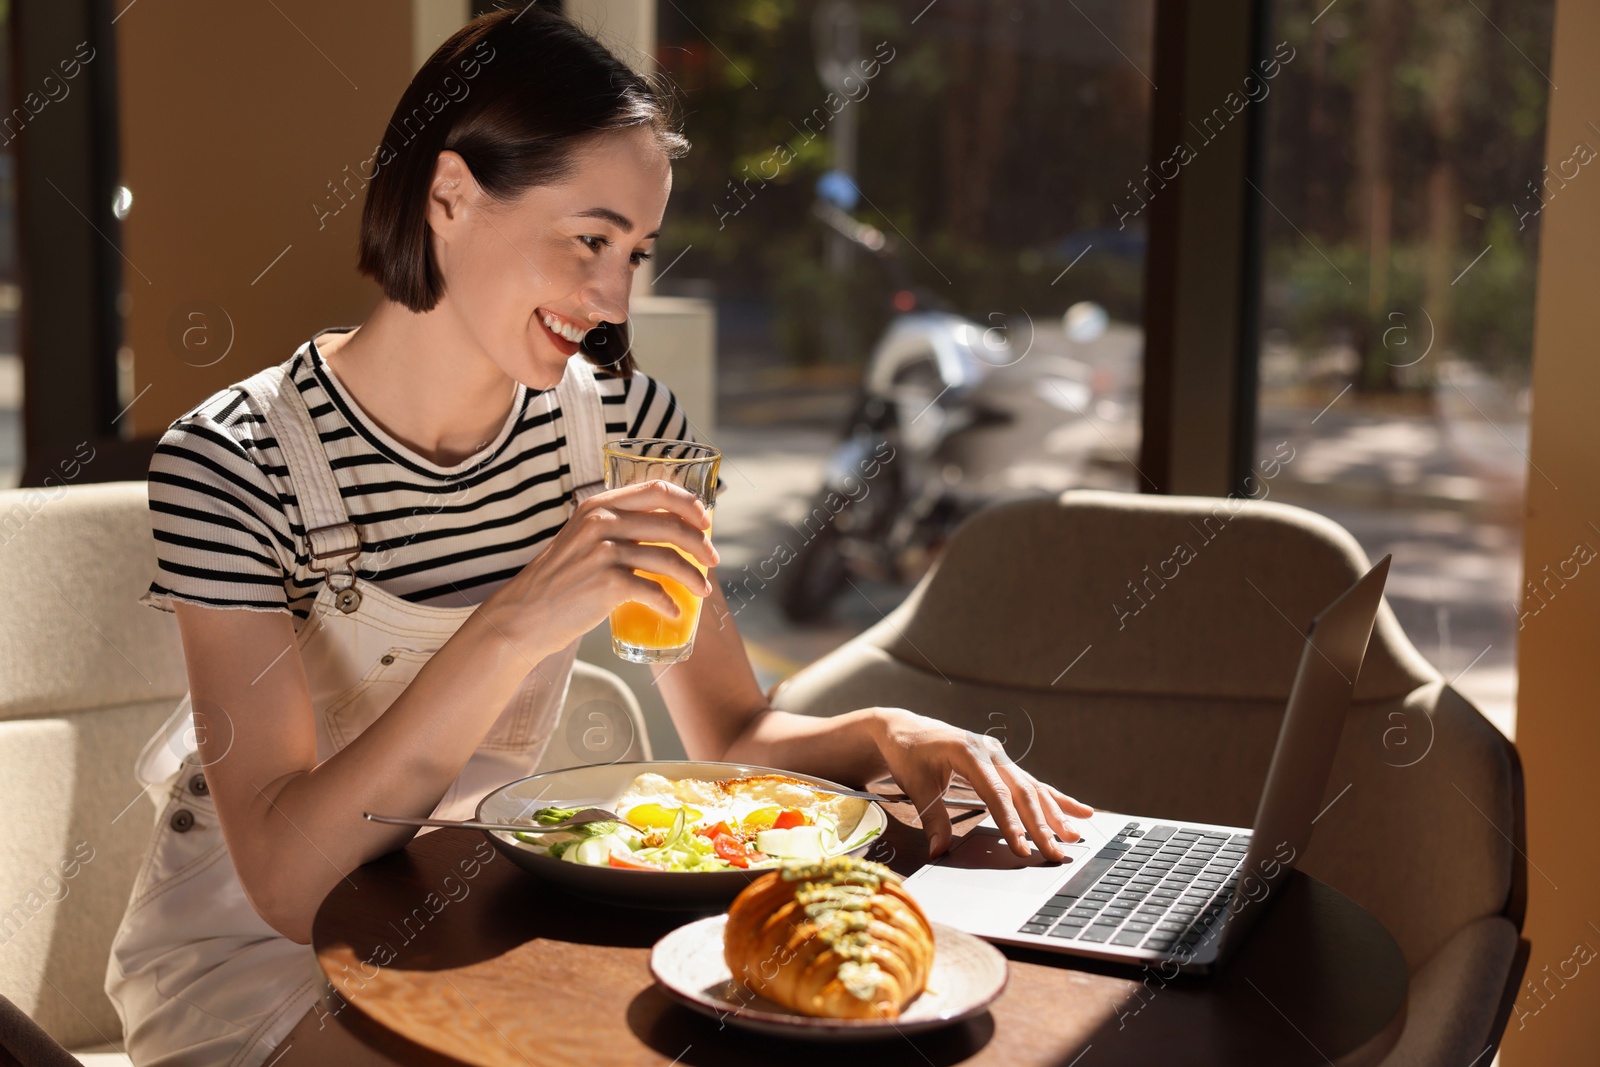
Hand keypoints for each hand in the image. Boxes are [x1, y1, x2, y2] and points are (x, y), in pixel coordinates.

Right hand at [484, 479, 717, 653]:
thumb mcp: (583, 537)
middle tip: (714, 561)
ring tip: (703, 592)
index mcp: (599, 504)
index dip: (689, 503)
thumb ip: (616, 525)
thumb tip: (667, 528)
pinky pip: (653, 591)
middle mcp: (602, 521)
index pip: (657, 489)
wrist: (524, 614)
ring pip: (668, 559)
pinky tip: (674, 612)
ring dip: (693, 577)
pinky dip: (669, 604)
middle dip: (701, 543)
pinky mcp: (607, 583)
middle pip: (670, 524)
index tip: (706, 521)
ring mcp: (603, 552)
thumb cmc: (560, 579)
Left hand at [871, 707, 1092, 862]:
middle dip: (1041, 824)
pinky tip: (1080, 811)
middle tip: (1055, 852)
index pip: (996, 794)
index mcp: (968, 752)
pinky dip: (1056, 798)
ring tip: (1074, 836)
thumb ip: (932, 818)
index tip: (1022, 848)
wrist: (906, 729)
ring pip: (1032, 787)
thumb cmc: (909, 754)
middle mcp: (990, 751)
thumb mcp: (916, 785)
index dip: (1011, 823)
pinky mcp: (1003, 762)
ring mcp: (999, 755)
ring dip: (1055, 813)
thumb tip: (939, 850)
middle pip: (1021, 791)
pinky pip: (1033, 782)